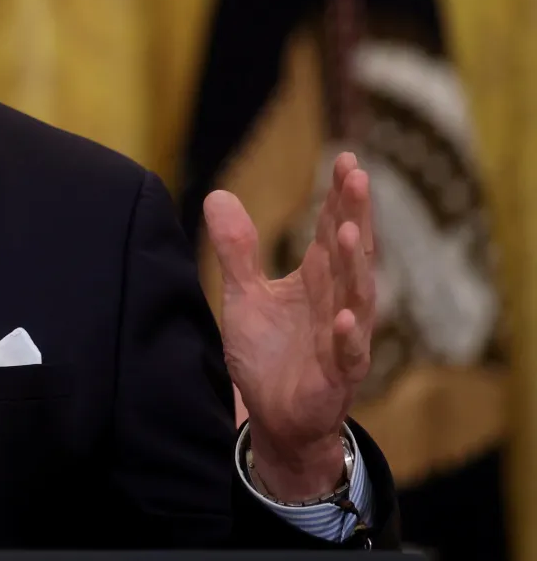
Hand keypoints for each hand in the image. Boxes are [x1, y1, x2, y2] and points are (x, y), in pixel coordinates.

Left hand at [204, 152, 374, 500]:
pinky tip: (345, 318)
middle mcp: (337, 302)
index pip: (333, 231)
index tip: (347, 159)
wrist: (274, 416)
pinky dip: (348, 336)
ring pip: (356, 298)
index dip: (340, 198)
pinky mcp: (338, 375)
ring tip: (352, 232)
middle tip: (357, 176)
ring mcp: (342, 339)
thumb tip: (218, 194)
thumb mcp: (244, 296)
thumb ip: (237, 250)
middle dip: (355, 215)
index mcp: (318, 280)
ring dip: (355, 267)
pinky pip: (347, 354)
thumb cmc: (269, 354)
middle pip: (350, 253)